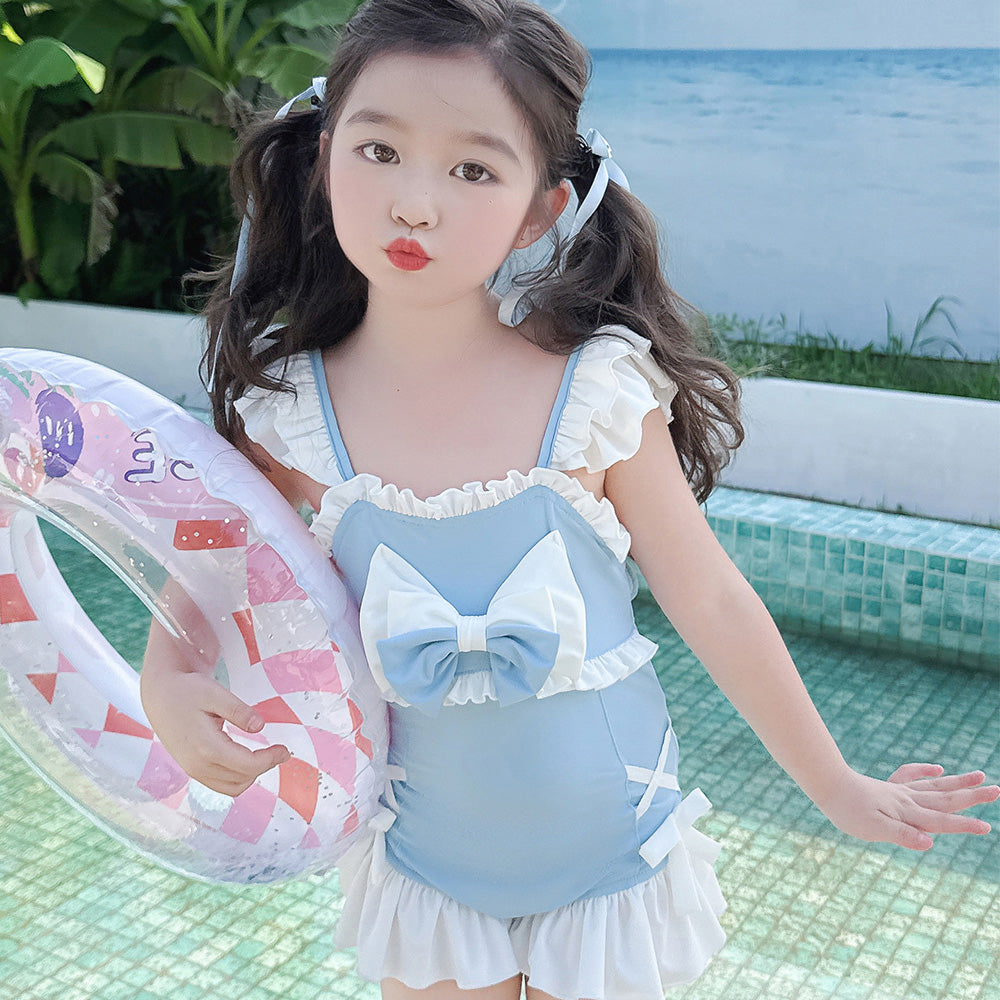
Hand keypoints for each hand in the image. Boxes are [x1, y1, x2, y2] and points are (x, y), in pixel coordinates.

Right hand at [141, 668, 290, 797]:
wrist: (159, 696)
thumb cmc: (187, 691)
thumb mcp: (215, 693)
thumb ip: (238, 710)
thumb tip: (260, 727)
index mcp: (206, 747)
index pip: (248, 765)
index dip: (270, 760)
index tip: (285, 750)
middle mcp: (198, 765)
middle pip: (242, 779)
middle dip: (265, 766)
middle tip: (279, 751)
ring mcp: (193, 770)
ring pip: (232, 787)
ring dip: (252, 775)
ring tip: (265, 755)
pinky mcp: (192, 769)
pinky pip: (220, 785)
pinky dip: (238, 777)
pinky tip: (246, 760)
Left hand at [815, 763, 998, 849]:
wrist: (827, 785)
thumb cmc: (848, 810)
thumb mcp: (873, 829)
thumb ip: (903, 835)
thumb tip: (930, 842)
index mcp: (907, 813)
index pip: (942, 820)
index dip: (964, 825)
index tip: (987, 826)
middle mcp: (907, 800)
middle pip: (945, 798)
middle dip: (972, 797)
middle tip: (997, 790)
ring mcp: (898, 791)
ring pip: (934, 786)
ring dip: (957, 782)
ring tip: (979, 775)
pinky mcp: (887, 786)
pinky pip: (910, 776)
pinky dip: (925, 771)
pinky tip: (937, 769)